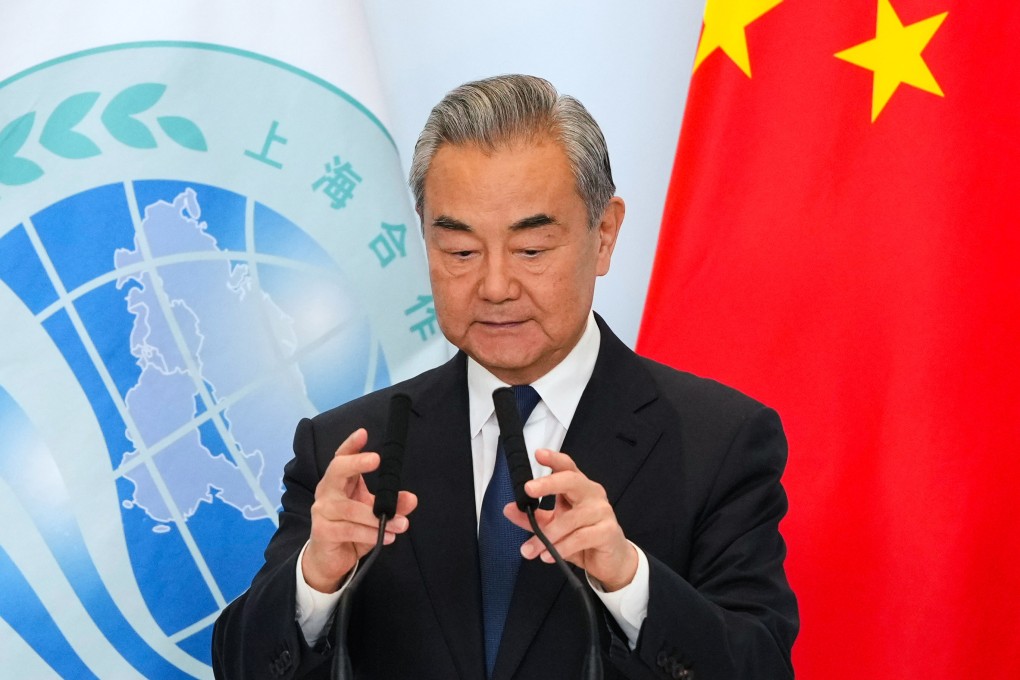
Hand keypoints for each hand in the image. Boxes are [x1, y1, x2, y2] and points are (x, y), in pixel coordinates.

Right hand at [301, 428, 417, 592]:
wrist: (330, 560)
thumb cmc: (352, 529)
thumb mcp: (375, 515)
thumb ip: (393, 505)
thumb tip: (412, 499)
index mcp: (339, 482)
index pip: (342, 458)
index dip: (351, 445)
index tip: (363, 433)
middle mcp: (327, 492)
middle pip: (337, 470)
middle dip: (356, 463)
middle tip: (376, 459)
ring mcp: (322, 511)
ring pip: (350, 508)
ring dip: (377, 517)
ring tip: (402, 523)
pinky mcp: (322, 531)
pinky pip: (349, 529)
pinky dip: (370, 533)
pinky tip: (386, 536)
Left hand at [504, 448, 636, 591]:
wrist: (611, 560)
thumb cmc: (583, 537)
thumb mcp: (553, 526)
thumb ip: (532, 518)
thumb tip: (508, 509)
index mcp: (579, 488)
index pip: (567, 467)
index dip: (554, 459)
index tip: (538, 454)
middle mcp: (592, 494)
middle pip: (572, 481)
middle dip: (549, 483)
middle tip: (528, 489)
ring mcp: (602, 511)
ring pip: (570, 519)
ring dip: (547, 536)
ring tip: (530, 549)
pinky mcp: (608, 531)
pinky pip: (580, 537)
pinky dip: (561, 547)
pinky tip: (548, 556)